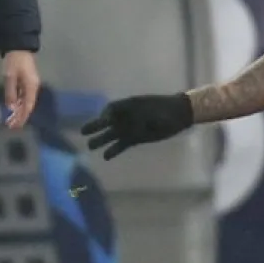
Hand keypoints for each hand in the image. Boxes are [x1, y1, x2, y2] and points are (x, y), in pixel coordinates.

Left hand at [2, 50, 39, 129]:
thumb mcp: (10, 77)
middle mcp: (33, 88)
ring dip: (18, 111)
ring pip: (25, 102)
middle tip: (11, 126)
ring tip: (10, 120)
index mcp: (32, 87)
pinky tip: (12, 109)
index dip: (22, 117)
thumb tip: (10, 107)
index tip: (15, 126)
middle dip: (20, 117)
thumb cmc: (14, 61)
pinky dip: (18, 104)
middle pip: (28, 106)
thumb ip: (10, 92)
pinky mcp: (27, 82)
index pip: (28, 106)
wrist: (19, 46)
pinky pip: (23, 97)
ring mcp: (31, 85)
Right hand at [79, 93, 194, 159]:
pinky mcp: (135, 139)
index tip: (103, 120)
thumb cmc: (168, 110)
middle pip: (107, 121)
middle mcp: (127, 116)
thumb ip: (149, 117)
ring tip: (89, 147)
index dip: (106, 114)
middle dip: (96, 126)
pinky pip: (121, 144)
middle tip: (83, 132)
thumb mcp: (160, 111)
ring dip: (101, 140)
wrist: (179, 114)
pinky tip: (106, 157)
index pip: (112, 109)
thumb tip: (144, 122)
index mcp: (129, 105)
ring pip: (111, 134)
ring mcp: (130, 128)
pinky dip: (114, 150)